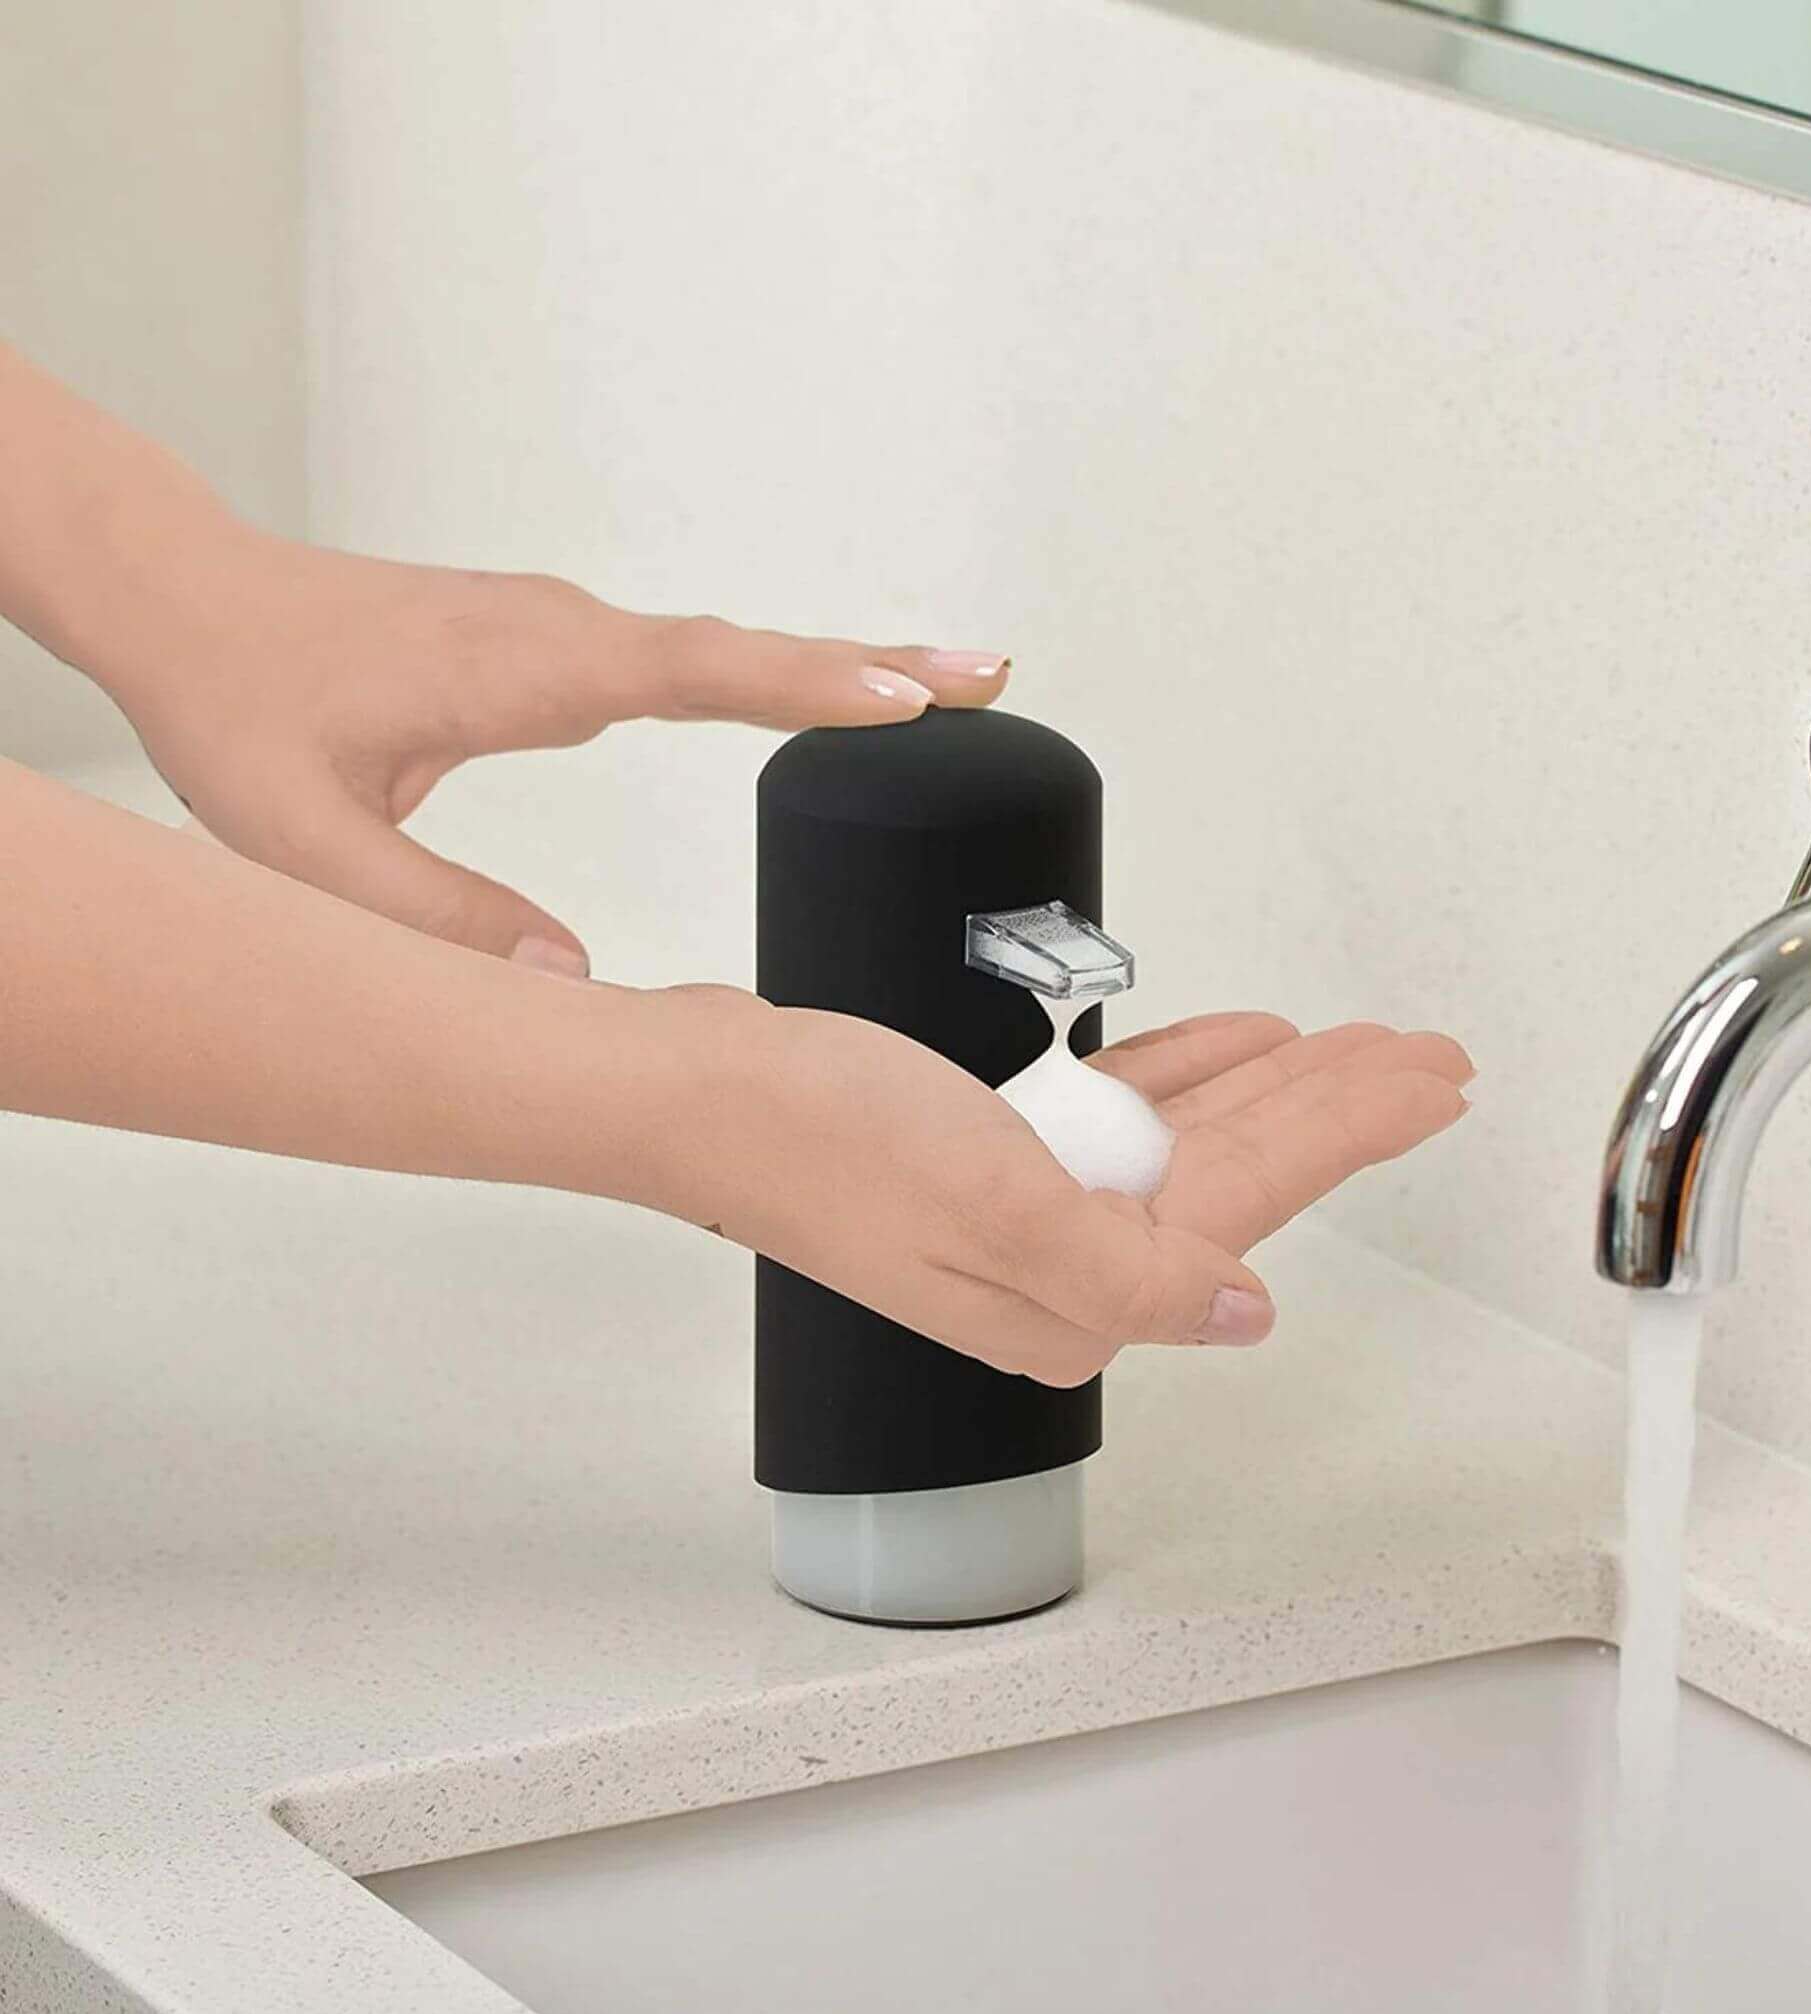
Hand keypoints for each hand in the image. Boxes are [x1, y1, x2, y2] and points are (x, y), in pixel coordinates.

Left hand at [107, 530, 1009, 972]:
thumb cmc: (238, 698)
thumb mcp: (305, 837)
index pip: (694, 671)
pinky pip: (691, 653)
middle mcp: (561, 636)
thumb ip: (430, 918)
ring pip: (726, 646)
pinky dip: (774, 668)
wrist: (185, 597)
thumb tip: (568, 984)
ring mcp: (564, 632)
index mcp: (524, 671)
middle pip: (745, 647)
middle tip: (989, 672)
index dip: (805, 686)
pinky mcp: (555, 643)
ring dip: (837, 662)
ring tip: (946, 685)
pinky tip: (813, 686)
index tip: (909, 696)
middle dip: (872, 663)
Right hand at [662, 995, 1471, 1383]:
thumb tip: (1244, 1311)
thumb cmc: (823, 1142)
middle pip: (1239, 1169)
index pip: (1255, 1198)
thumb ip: (1138, 1271)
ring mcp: (1028, 1213)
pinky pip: (1118, 1114)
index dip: (1354, 1128)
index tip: (1432, 1080)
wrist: (705, 1092)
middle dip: (1339, 1106)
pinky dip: (1179, 1075)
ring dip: (1272, 1084)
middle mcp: (1063, 1268)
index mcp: (1078, 1294)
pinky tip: (1234, 1045)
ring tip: (1354, 1047)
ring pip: (1189, 1136)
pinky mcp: (992, 1160)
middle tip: (1427, 1058)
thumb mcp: (1001, 1210)